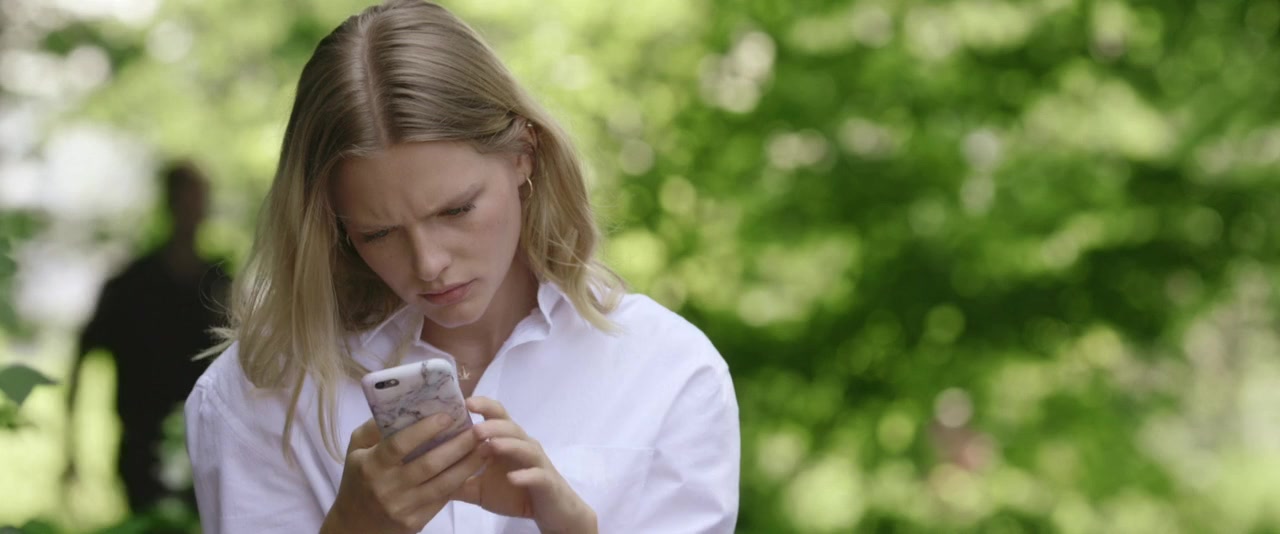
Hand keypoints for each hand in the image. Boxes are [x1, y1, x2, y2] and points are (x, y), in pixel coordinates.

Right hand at [322, 414, 486, 533]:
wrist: (354, 524)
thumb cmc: (357, 478)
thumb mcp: (356, 449)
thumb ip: (374, 427)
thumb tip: (401, 403)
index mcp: (371, 465)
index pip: (400, 444)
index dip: (425, 429)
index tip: (449, 416)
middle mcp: (386, 487)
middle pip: (429, 464)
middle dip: (458, 446)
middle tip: (478, 430)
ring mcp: (402, 507)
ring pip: (443, 484)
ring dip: (468, 465)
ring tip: (486, 447)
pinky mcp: (414, 522)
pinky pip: (442, 499)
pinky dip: (460, 482)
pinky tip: (474, 467)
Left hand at [454, 397, 596, 533]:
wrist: (549, 511)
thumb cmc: (514, 494)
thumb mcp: (479, 489)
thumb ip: (457, 479)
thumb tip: (426, 476)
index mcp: (506, 442)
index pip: (495, 416)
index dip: (482, 406)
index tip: (463, 402)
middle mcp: (523, 445)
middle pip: (510, 426)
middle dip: (492, 424)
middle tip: (474, 428)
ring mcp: (536, 462)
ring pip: (525, 446)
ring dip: (508, 444)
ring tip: (490, 446)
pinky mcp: (547, 482)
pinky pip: (537, 475)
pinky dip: (526, 475)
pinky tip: (513, 477)